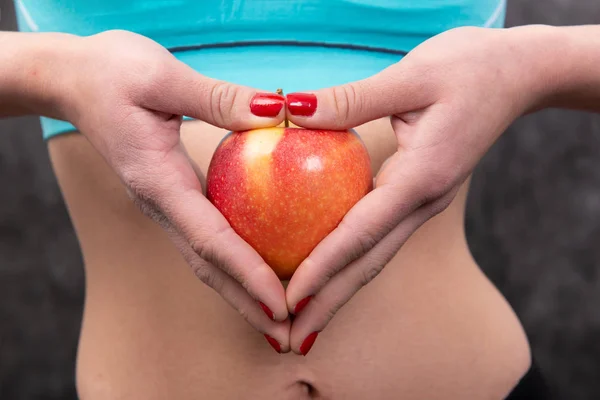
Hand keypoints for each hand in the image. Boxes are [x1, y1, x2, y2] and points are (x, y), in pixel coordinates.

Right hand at [53, 30, 291, 350]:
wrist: (72, 81)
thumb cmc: (111, 73)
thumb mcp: (163, 76)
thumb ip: (218, 99)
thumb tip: (277, 114)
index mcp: (158, 181)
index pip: (210, 239)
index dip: (247, 274)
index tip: (280, 303)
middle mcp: (162, 203)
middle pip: (208, 266)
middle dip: (245, 304)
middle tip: (286, 333)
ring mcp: (165, 204)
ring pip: (206, 259)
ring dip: (240, 291)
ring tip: (278, 314)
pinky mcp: (173, 195)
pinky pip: (207, 237)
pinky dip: (234, 260)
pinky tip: (261, 264)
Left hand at [283, 26, 559, 354]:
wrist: (520, 76)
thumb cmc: (472, 68)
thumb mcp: (413, 74)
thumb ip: (352, 100)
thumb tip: (293, 112)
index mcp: (421, 179)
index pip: (362, 233)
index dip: (323, 267)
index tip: (289, 298)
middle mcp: (422, 202)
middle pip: (369, 263)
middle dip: (328, 304)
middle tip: (289, 339)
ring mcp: (422, 203)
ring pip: (374, 257)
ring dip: (338, 291)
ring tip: (303, 320)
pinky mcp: (417, 195)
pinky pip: (378, 236)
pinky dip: (349, 261)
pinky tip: (327, 270)